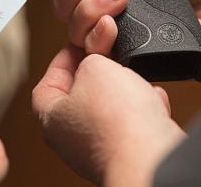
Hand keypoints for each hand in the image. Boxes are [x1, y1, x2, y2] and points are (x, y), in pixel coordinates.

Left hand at [33, 46, 184, 186]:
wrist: (150, 156)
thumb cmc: (115, 121)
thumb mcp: (95, 67)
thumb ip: (90, 59)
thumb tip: (98, 61)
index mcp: (52, 119)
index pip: (48, 82)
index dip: (65, 58)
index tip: (82, 44)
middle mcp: (73, 139)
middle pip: (82, 94)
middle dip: (100, 73)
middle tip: (111, 56)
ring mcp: (101, 148)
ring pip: (111, 109)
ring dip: (125, 90)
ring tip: (134, 78)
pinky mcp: (129, 152)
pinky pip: (134, 123)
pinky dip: (144, 110)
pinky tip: (152, 101)